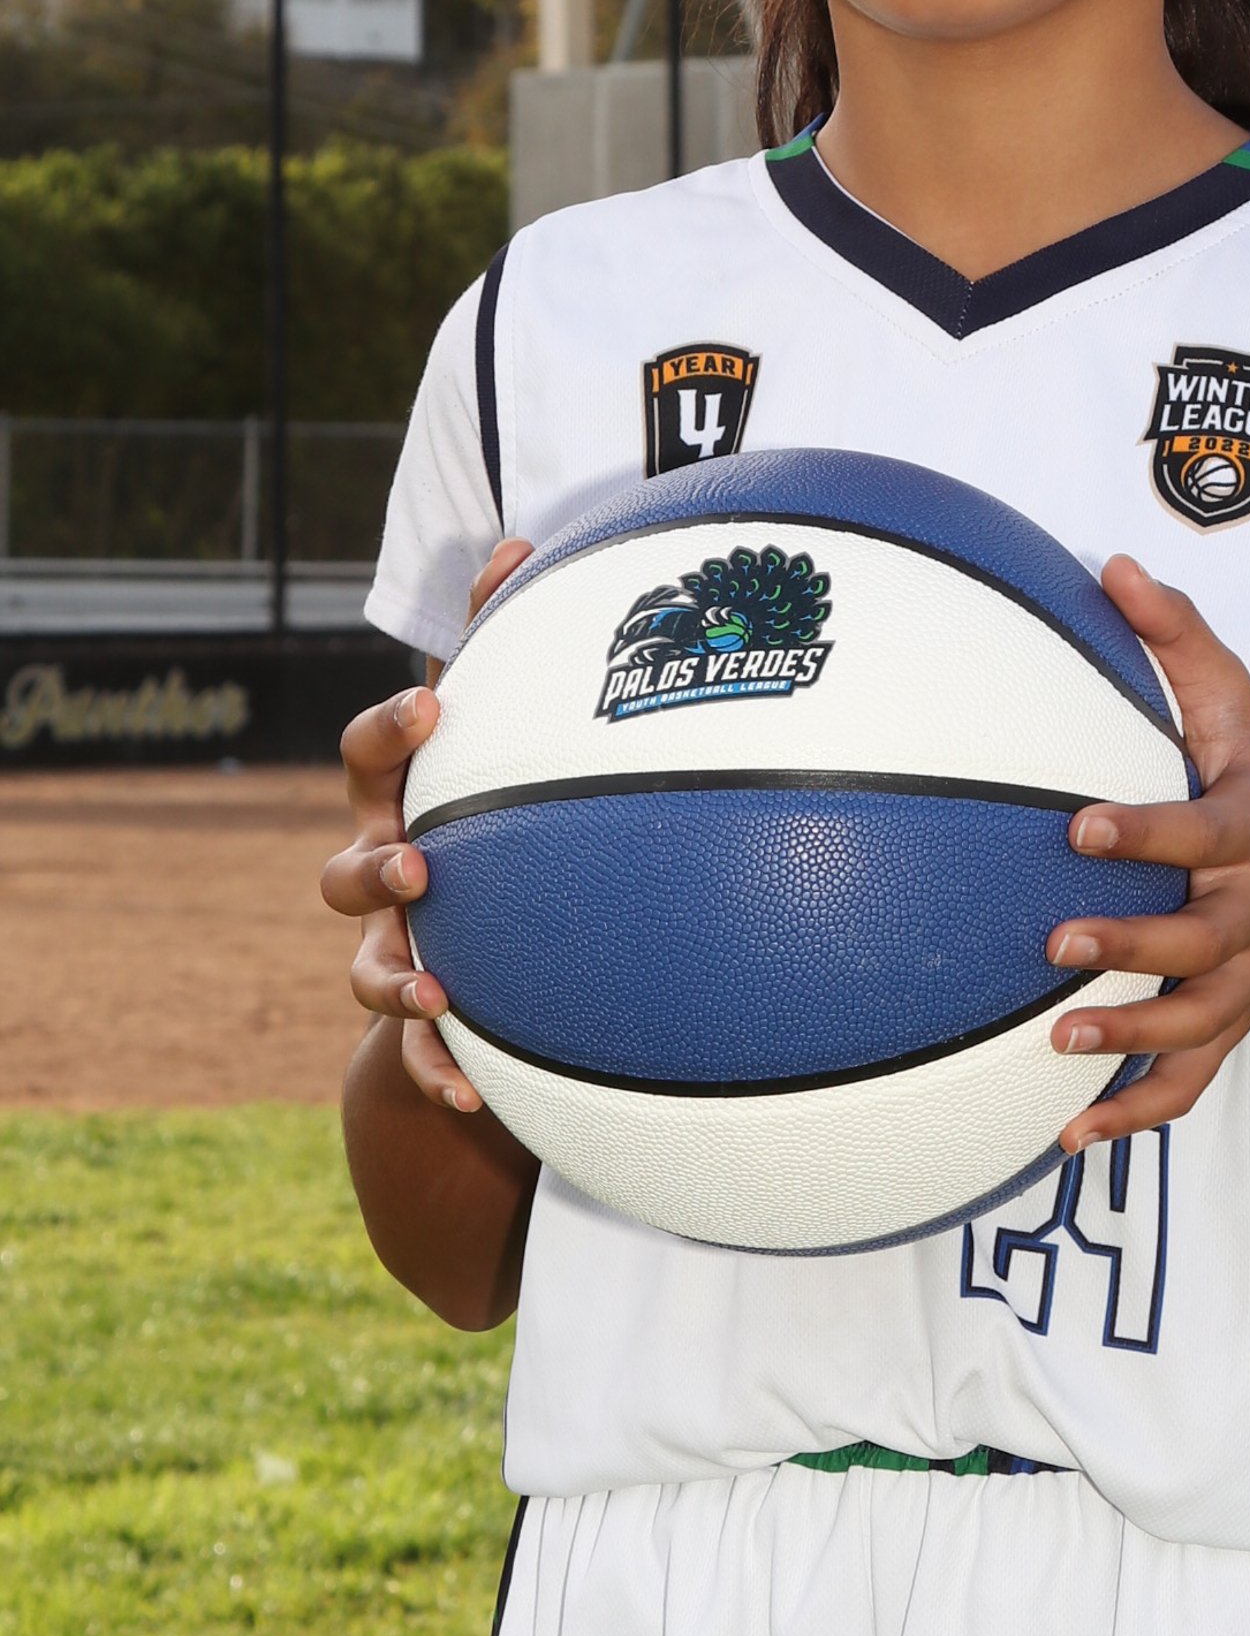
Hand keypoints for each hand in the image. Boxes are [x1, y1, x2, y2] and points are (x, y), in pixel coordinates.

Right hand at [321, 539, 533, 1110]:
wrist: (486, 935)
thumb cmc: (493, 806)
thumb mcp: (501, 729)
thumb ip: (507, 635)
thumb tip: (520, 540)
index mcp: (401, 798)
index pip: (369, 755)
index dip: (389, 729)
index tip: (431, 704)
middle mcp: (385, 873)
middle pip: (343, 871)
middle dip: (375, 868)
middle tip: (421, 865)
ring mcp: (395, 950)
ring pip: (365, 968)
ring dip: (392, 980)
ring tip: (436, 993)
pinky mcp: (423, 1019)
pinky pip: (415, 1057)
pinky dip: (436, 1074)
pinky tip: (472, 1095)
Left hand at [1047, 555, 1249, 1149]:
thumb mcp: (1230, 699)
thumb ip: (1175, 634)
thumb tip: (1110, 563)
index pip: (1203, 833)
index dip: (1145, 832)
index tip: (1076, 826)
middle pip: (1203, 941)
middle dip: (1133, 945)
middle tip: (1054, 944)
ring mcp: (1248, 981)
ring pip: (1198, 1024)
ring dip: (1130, 1040)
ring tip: (1055, 1041)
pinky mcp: (1229, 1028)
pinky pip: (1190, 1085)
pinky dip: (1135, 1115)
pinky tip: (1067, 1136)